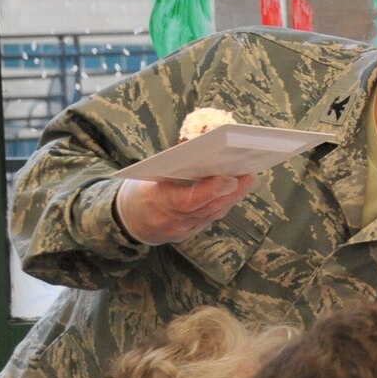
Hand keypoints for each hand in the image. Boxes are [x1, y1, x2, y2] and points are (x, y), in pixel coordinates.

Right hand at [115, 174, 257, 245]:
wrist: (128, 220)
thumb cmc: (141, 189)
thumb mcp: (150, 173)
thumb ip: (173, 163)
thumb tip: (196, 143)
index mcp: (157, 202)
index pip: (188, 200)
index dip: (210, 190)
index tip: (228, 178)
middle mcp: (171, 220)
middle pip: (207, 208)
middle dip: (230, 192)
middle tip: (248, 175)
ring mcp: (180, 231)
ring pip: (212, 214)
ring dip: (232, 197)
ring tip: (248, 180)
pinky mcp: (187, 234)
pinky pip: (209, 219)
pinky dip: (223, 204)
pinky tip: (235, 192)